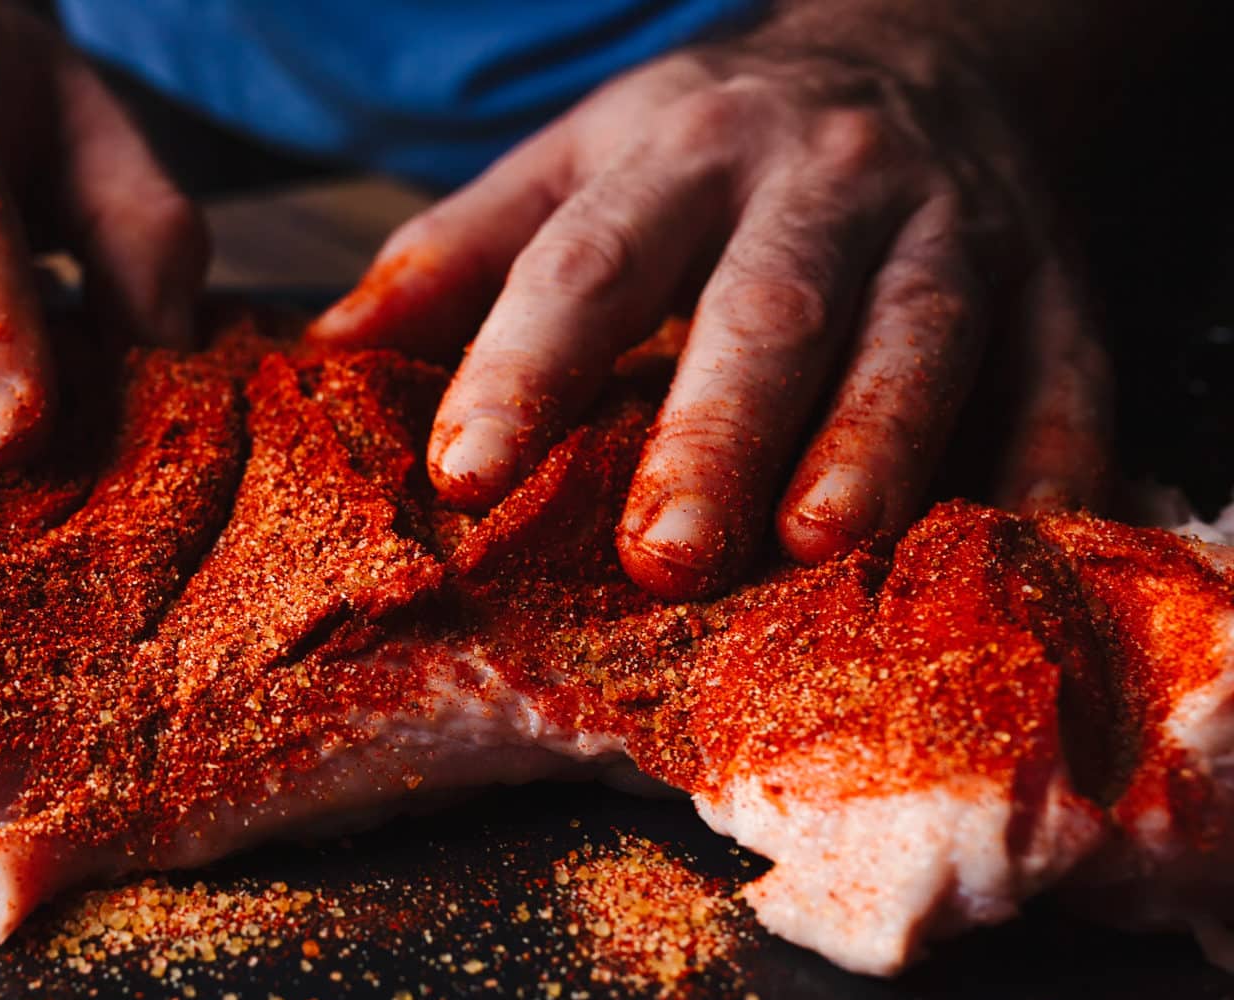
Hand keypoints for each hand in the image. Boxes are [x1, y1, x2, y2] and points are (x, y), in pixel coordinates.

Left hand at [311, 26, 1111, 598]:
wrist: (916, 55)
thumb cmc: (709, 151)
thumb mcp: (575, 166)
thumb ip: (458, 255)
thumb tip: (324, 349)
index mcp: (680, 155)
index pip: (588, 263)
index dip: (524, 367)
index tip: (463, 476)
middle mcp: (821, 181)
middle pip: (762, 308)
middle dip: (712, 431)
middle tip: (660, 556)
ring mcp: (953, 225)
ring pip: (916, 335)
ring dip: (876, 441)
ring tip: (818, 543)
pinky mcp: (1059, 279)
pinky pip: (1065, 370)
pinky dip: (1051, 456)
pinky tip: (1021, 536)